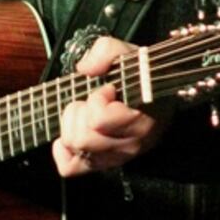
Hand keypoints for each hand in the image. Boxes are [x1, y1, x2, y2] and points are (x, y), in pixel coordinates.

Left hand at [52, 37, 166, 176]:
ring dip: (73, 127)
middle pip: (81, 139)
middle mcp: (129, 145)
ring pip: (75, 150)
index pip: (99, 121)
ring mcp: (116, 157)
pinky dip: (64, 152)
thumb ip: (106, 51)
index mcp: (139, 121)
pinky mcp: (102, 163)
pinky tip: (72, 134)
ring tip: (87, 114)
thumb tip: (86, 67)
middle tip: (92, 102)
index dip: (96, 100)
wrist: (156, 95)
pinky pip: (70, 168)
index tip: (107, 91)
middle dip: (79, 114)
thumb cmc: (141, 77)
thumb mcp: (128, 53)